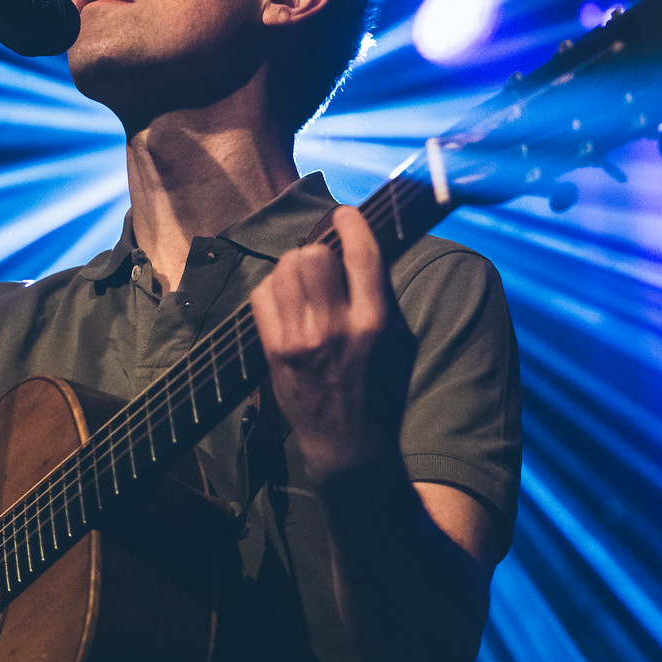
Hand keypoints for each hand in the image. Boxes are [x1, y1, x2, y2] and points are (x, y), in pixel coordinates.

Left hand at [247, 205, 414, 482]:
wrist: (348, 446)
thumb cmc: (380, 390)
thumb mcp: (399, 342)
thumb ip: (380, 295)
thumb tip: (360, 249)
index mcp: (376, 322)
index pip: (361, 253)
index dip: (351, 222)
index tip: (345, 214)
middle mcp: (336, 327)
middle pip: (314, 255)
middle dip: (318, 251)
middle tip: (323, 264)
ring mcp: (301, 340)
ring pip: (284, 269)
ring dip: (294, 267)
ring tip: (304, 284)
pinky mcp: (275, 351)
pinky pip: (262, 294)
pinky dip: (272, 289)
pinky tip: (286, 303)